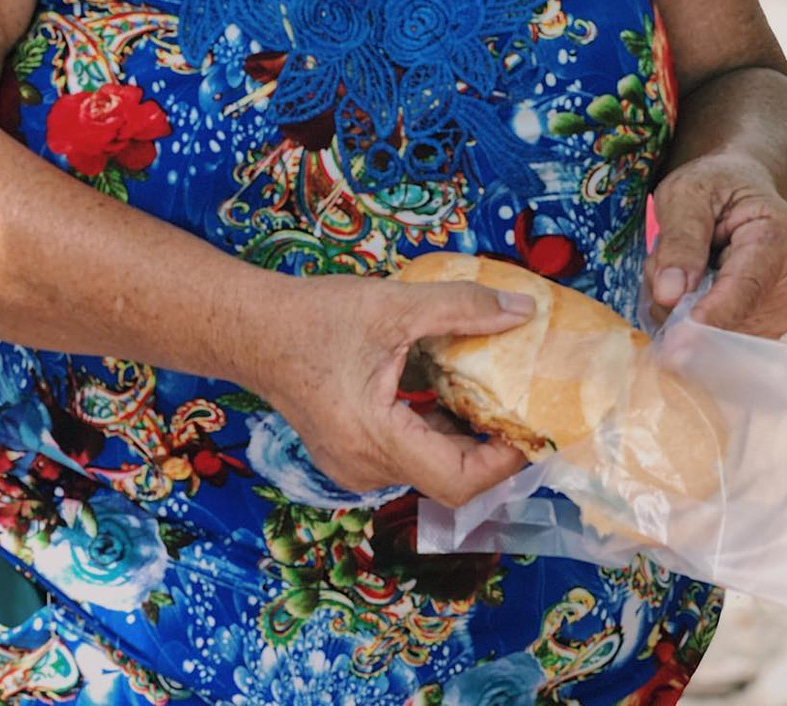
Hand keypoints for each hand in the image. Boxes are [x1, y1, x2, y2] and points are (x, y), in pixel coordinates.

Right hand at [256, 273, 533, 507]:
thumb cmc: (317, 318)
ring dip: (463, 436)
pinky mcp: (349, 455)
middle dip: (491, 446)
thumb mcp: (396, 305)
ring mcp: (354, 467)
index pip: (458, 481)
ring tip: (493, 394)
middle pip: (447, 478)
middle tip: (522, 406)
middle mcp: (364, 468)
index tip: (533, 426)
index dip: (504, 462)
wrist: (253, 330)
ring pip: (428, 467)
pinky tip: (447, 391)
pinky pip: (406, 455)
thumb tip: (523, 311)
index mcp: (375, 440)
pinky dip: (434, 430)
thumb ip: (462, 307)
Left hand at [644, 153, 786, 336]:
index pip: (746, 287)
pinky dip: (694, 323)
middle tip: (660, 263)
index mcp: (778, 237)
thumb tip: (669, 295)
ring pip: (721, 338)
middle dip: (681, 308)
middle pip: (731, 321)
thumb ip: (679, 240)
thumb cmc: (717, 187)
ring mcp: (784, 311)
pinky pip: (721, 344)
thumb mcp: (687, 194)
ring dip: (683, 315)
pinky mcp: (768, 329)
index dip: (712, 316)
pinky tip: (691, 289)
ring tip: (682, 269)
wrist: (744, 190)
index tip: (678, 343)